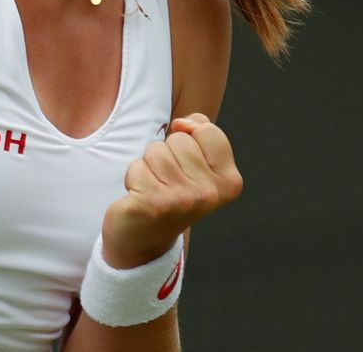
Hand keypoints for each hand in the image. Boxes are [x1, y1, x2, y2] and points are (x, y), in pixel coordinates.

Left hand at [100, 113, 243, 268]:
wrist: (146, 239)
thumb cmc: (173, 192)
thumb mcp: (199, 162)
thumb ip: (200, 132)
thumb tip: (182, 123)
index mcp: (229, 182)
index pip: (208, 131)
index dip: (191, 139)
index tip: (188, 164)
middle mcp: (209, 193)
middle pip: (180, 139)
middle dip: (168, 153)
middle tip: (168, 181)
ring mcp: (182, 200)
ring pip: (156, 150)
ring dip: (149, 165)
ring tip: (154, 188)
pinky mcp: (152, 204)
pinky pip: (137, 166)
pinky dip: (134, 178)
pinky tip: (140, 197)